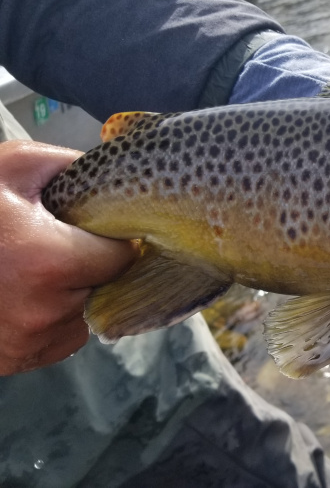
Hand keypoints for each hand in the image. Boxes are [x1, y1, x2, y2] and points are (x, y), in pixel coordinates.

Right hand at [0, 141, 135, 375]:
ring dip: (72, 291)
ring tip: (31, 268)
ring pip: (85, 312)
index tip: (94, 227)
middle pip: (106, 285)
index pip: (122, 255)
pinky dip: (53, 317)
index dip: (112, 237)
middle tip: (56, 243)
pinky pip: (62, 336)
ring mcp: (32, 341)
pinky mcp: (21, 359)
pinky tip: (22, 293)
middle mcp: (45, 311)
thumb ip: (66, 165)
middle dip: (91, 263)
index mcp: (48, 263)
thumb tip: (111, 174)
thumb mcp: (9, 169)